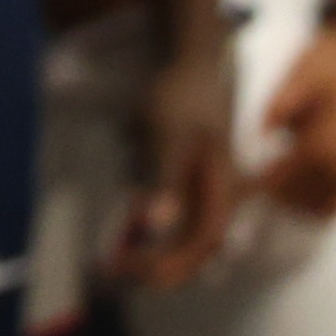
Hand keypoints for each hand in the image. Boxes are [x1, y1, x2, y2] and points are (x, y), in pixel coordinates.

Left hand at [111, 35, 236, 287]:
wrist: (190, 59)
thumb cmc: (182, 95)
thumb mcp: (168, 135)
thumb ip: (164, 179)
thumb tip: (154, 225)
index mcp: (221, 190)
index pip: (202, 242)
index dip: (171, 263)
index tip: (133, 271)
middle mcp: (216, 195)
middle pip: (195, 246)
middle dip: (159, 266)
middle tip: (115, 276)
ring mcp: (201, 187)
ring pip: (182, 234)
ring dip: (153, 253)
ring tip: (114, 262)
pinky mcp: (184, 177)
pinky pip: (169, 214)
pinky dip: (147, 229)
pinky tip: (123, 233)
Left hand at [255, 22, 335, 215]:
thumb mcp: (304, 69)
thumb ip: (282, 101)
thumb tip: (262, 132)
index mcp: (329, 141)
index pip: (284, 178)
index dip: (257, 185)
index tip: (236, 187)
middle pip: (302, 198)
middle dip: (274, 194)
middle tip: (245, 188)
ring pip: (322, 205)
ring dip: (295, 201)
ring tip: (268, 185)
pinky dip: (316, 200)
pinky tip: (295, 185)